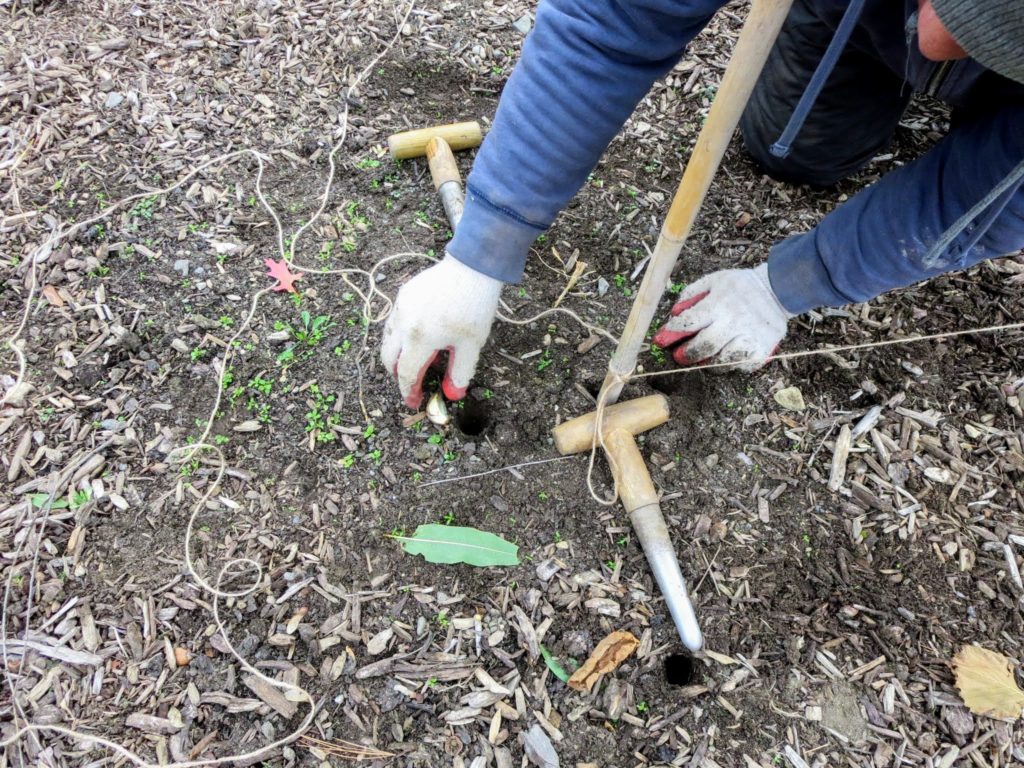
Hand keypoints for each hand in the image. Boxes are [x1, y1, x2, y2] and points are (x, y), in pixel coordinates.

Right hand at [381, 254, 502, 407]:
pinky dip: (399, 335)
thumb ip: (460, 372)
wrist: (472, 266)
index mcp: (419, 339)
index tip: (414, 401)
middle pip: (389, 358)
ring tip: (413, 361)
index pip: (406, 373)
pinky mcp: (403, 295)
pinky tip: (417, 336)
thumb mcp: (471, 345)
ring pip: (388, 339)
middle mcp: (403, 324)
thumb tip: (453, 394)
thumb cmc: (475, 306)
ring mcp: (400, 307)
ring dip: (396, 355)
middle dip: (398, 375)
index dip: (409, 391)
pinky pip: (394, 321)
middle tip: (413, 383)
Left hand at [652, 264, 792, 371]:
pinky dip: (730, 366)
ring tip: (702, 358)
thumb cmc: (739, 287)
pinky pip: (741, 366)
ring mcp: (751, 337)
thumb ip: (691, 296)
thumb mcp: (713, 281)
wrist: (777, 290)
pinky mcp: (763, 349)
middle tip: (679, 356)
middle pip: (705, 346)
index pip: (689, 322)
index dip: (671, 333)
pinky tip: (724, 359)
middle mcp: (735, 321)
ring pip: (723, 361)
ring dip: (707, 363)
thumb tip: (674, 315)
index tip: (660, 341)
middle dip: (687, 354)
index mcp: (720, 303)